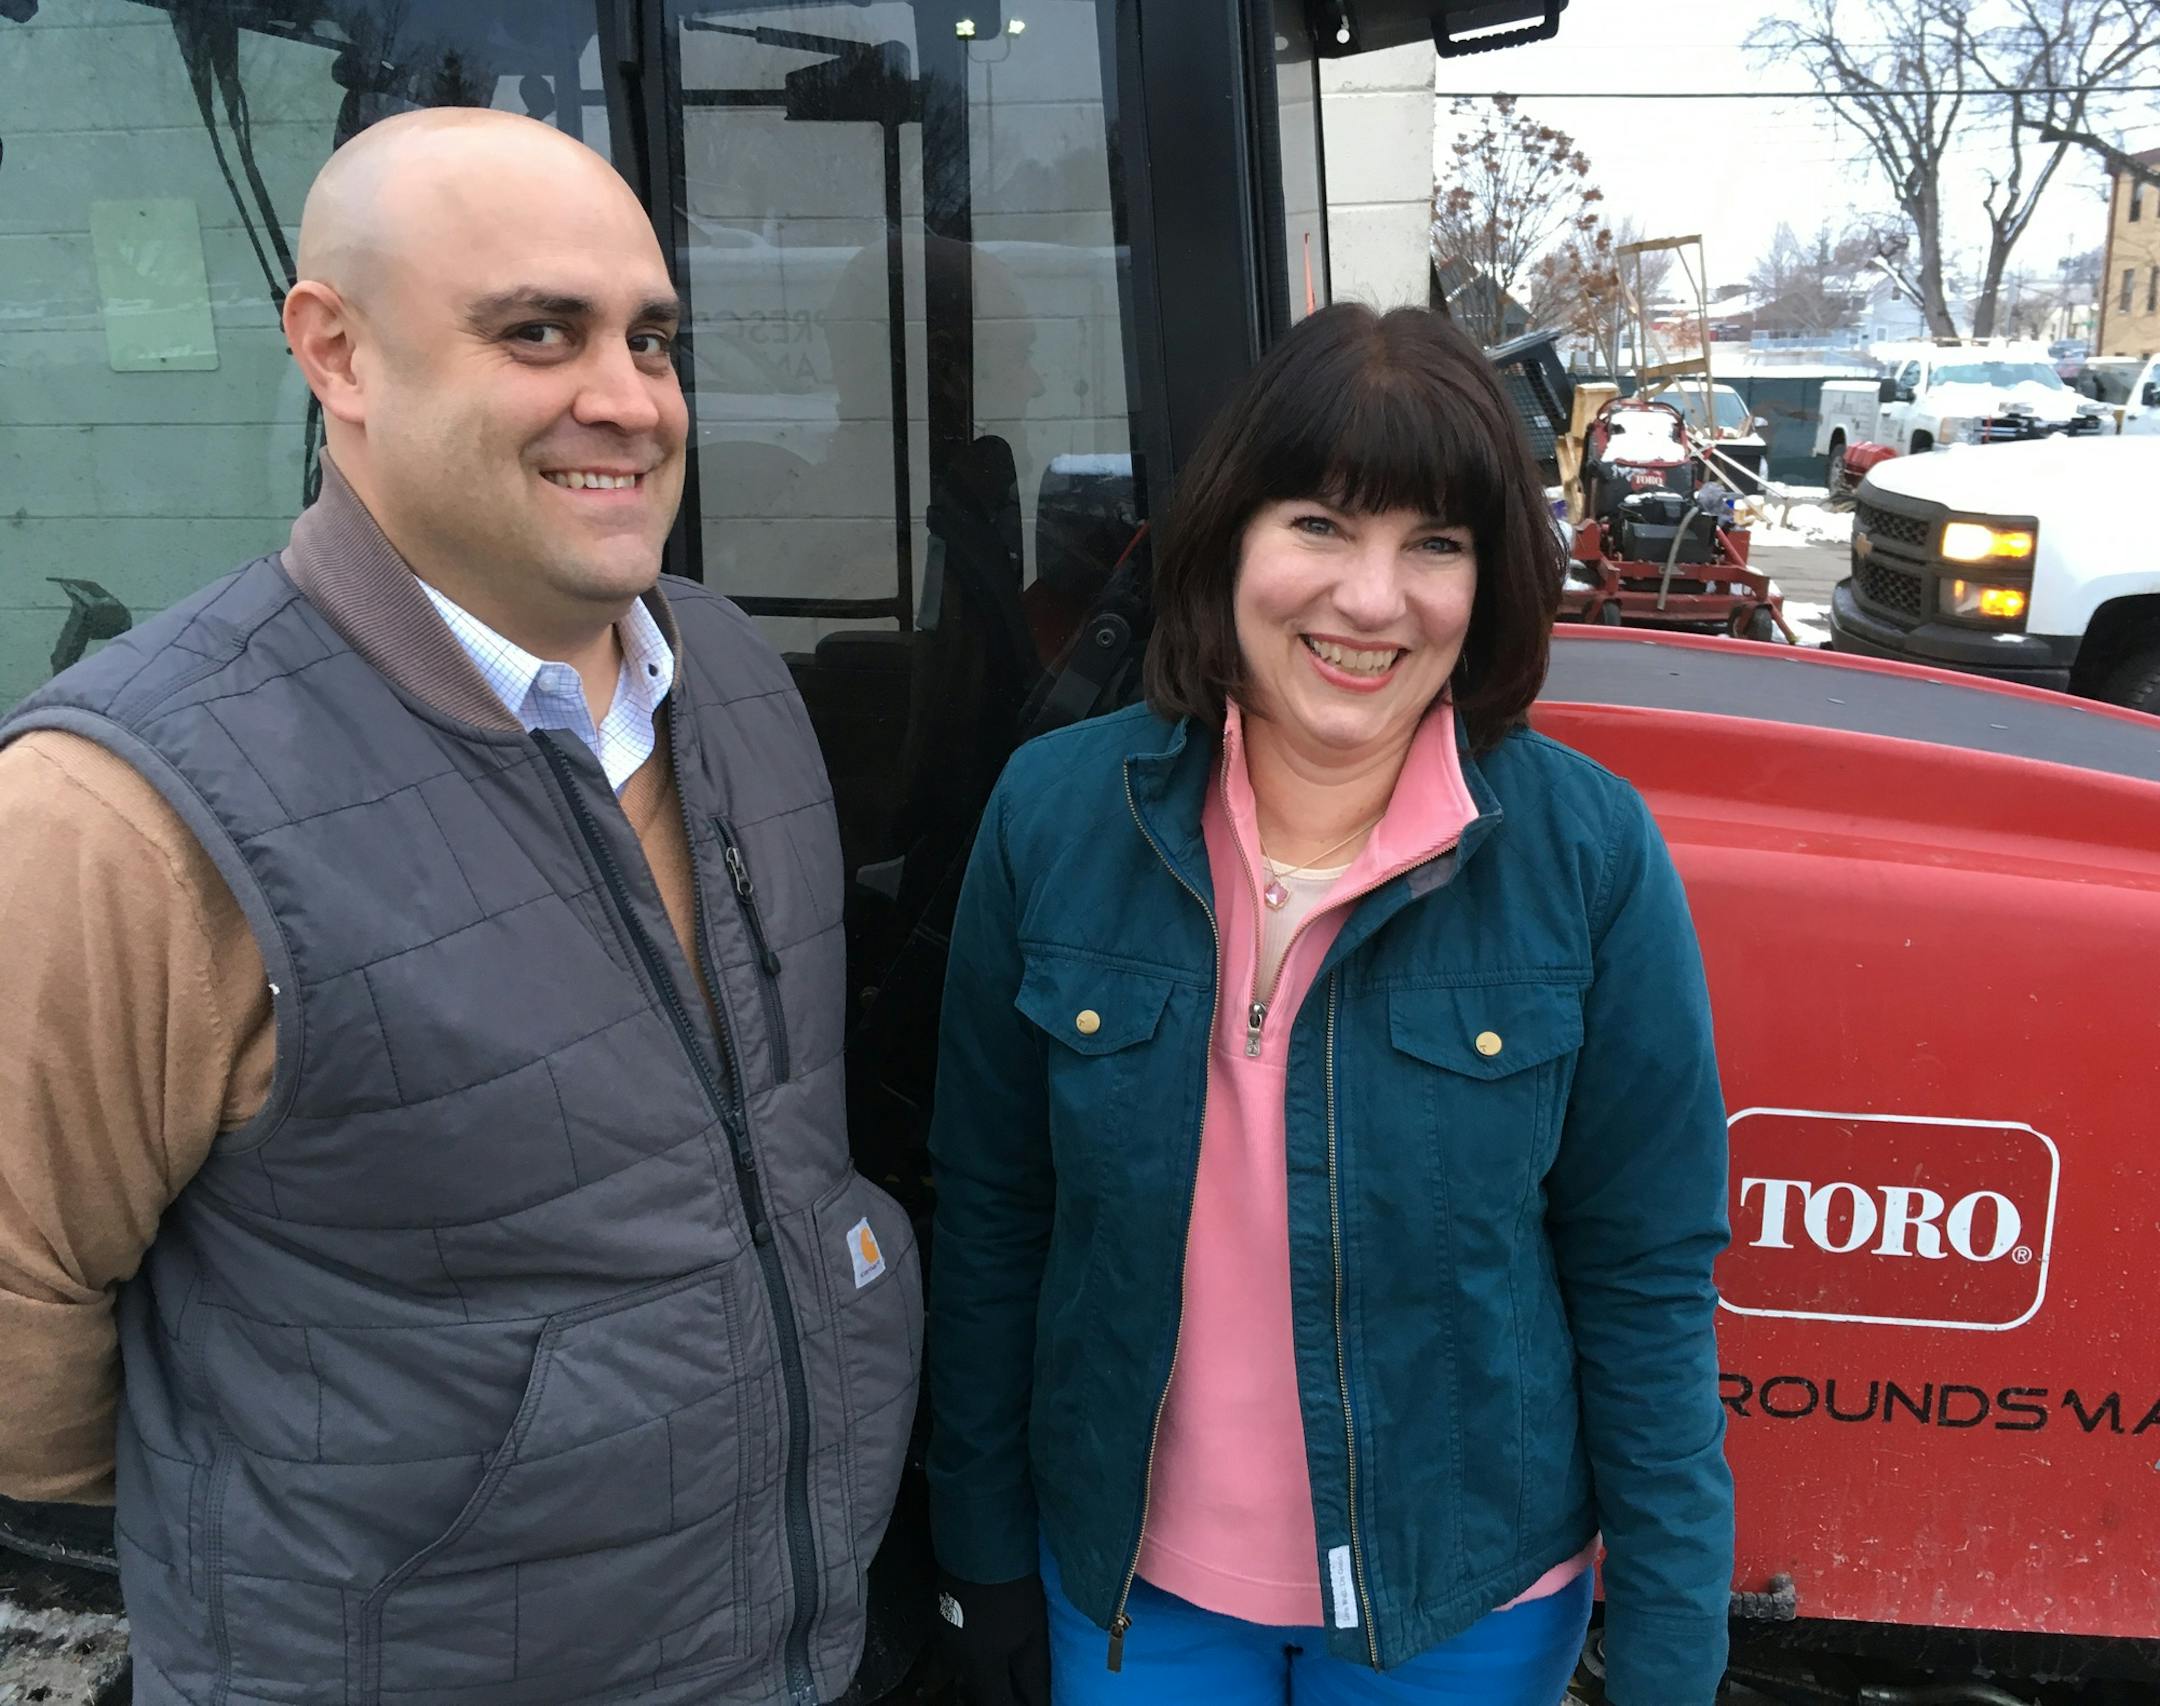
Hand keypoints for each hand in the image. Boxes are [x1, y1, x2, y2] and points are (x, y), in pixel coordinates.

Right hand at [936, 1571, 1050, 1705]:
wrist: (981, 1544)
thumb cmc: (1014, 1589)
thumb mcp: (1032, 1633)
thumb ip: (1033, 1674)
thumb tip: (1038, 1702)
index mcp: (979, 1665)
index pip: (996, 1705)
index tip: (1029, 1701)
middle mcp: (954, 1659)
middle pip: (977, 1692)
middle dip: (997, 1695)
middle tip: (1017, 1689)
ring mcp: (940, 1638)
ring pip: (962, 1672)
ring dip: (981, 1678)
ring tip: (1002, 1670)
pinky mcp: (936, 1620)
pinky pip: (951, 1651)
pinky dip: (968, 1656)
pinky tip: (983, 1644)